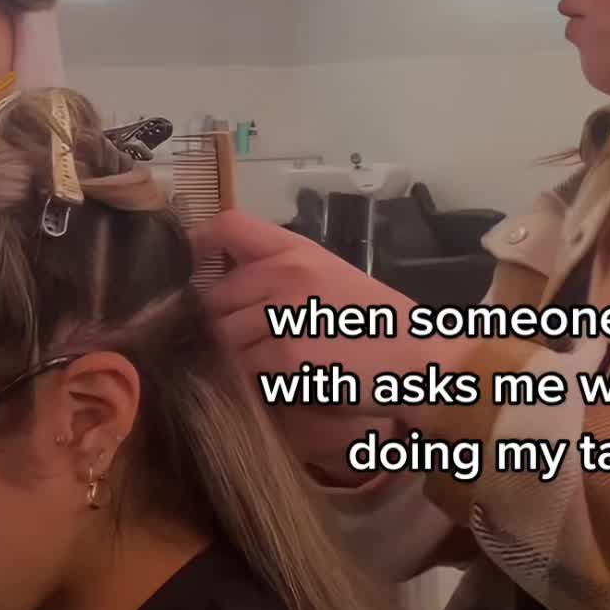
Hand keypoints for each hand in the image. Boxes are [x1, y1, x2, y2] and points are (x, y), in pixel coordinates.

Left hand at [190, 209, 420, 404]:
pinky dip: (251, 381)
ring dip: (232, 358)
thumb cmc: (378, 323)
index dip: (199, 244)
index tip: (192, 268)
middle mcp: (284, 274)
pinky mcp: (285, 354)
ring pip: (222, 337)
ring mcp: (282, 314)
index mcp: (297, 251)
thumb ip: (283, 276)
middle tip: (243, 346)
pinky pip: (242, 368)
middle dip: (218, 324)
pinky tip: (276, 383)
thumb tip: (229, 292)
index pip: (229, 226)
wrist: (417, 358)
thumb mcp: (332, 278)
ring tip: (262, 368)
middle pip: (214, 297)